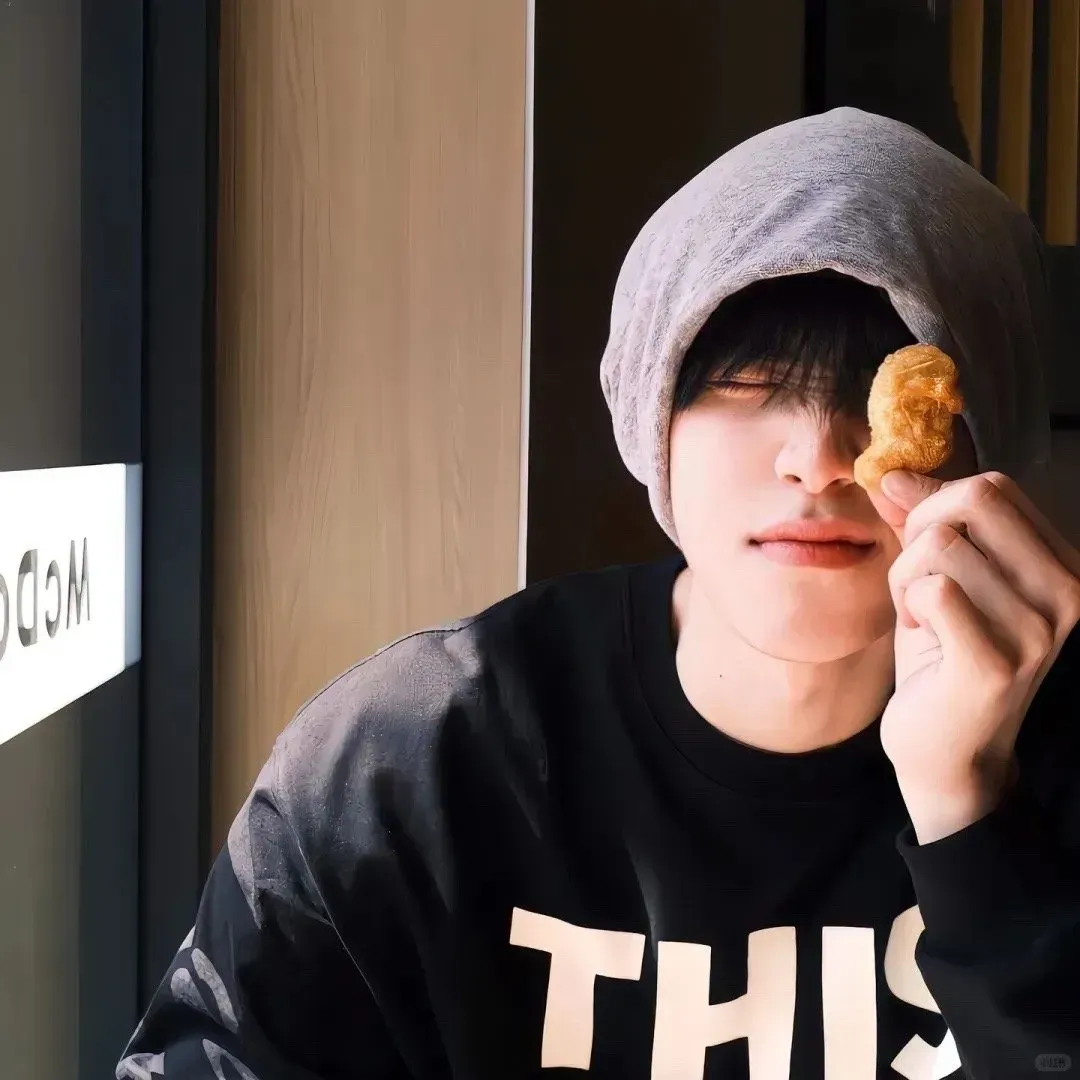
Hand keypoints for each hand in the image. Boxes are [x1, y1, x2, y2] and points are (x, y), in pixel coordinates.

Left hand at [867, 470, 1079, 842]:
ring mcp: (1038, 630)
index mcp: (1061, 564)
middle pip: (971, 500)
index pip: (993, 486)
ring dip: (906, 580)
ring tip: (920, 619)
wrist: (945, 752)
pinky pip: (934, 591)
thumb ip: (920, 522)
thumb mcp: (934, 576)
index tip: (920, 545)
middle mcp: (1066, 593)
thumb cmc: (941, 658)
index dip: (936, 502)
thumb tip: (893, 471)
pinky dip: (907, 608)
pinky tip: (921, 637)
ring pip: (940, 546)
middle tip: (917, 585)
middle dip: (920, 533)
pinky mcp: (996, 663)